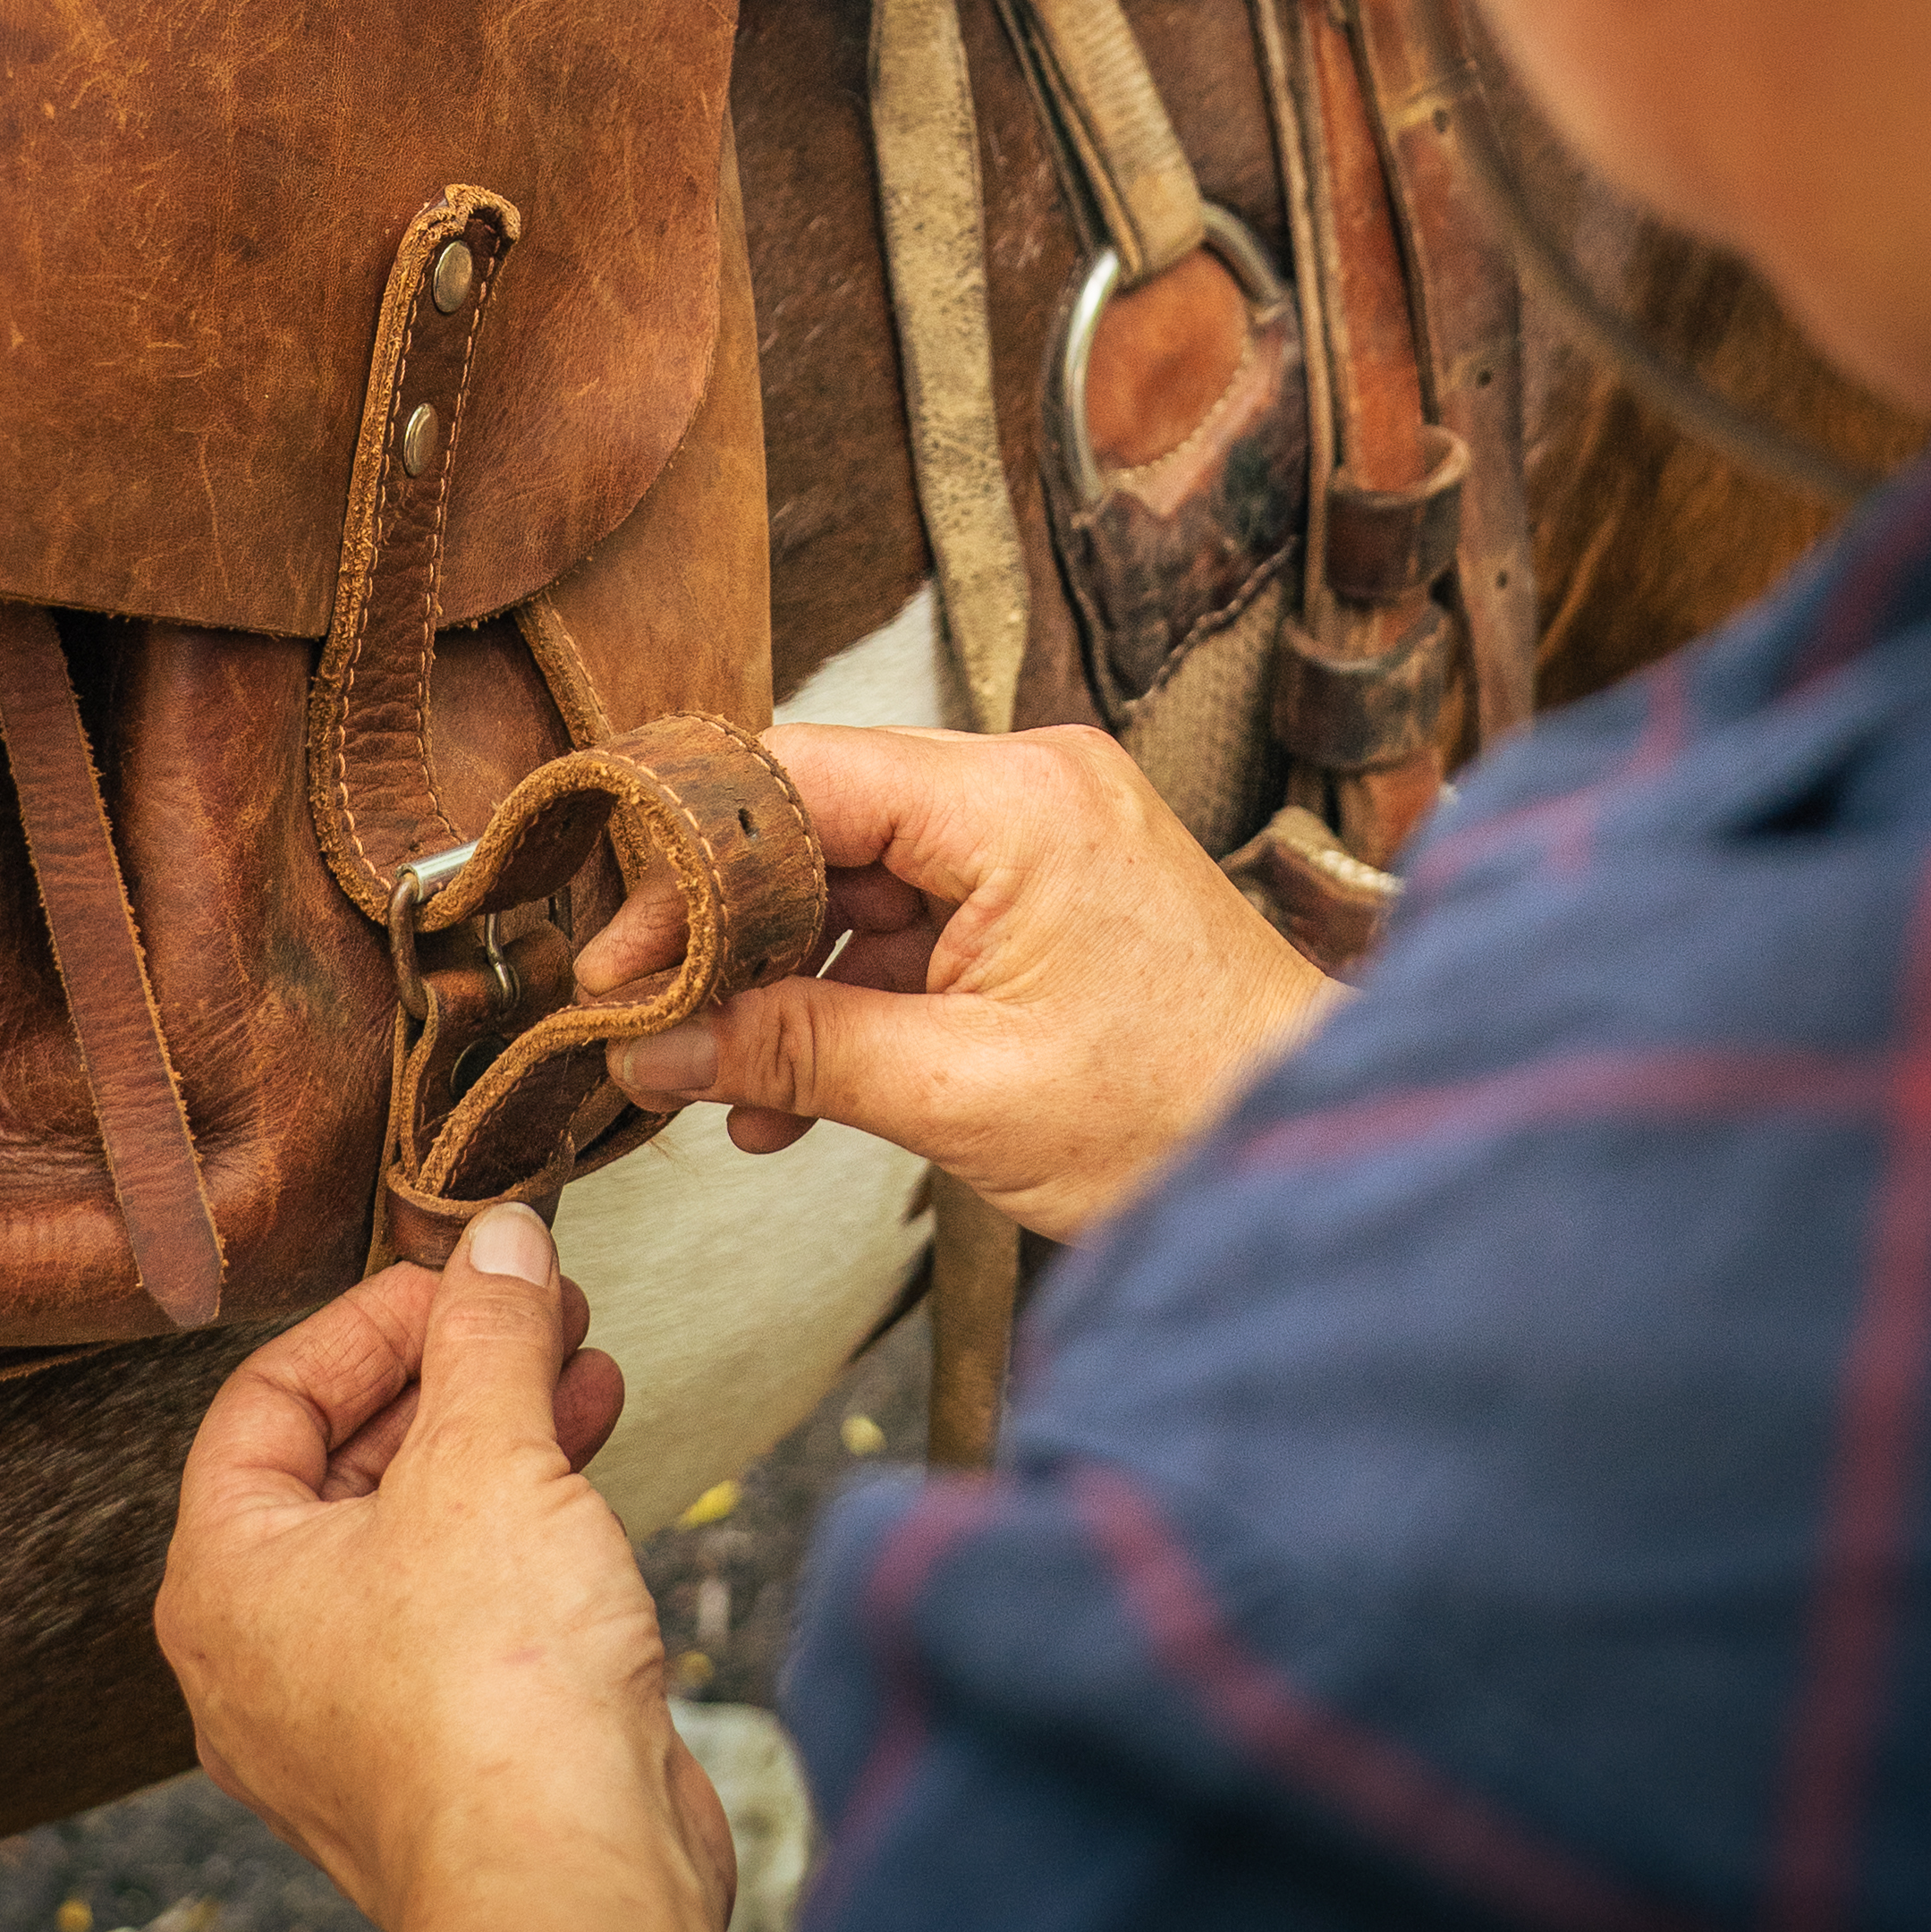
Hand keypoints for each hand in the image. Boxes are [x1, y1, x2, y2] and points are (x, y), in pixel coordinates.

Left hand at [158, 1219, 751, 1931]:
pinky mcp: (439, 1756)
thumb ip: (488, 1336)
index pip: (266, 1401)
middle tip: (535, 1310)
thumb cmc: (492, 1689)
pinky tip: (595, 1470)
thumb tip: (497, 1236)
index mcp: (223, 1583)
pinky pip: (461, 1609)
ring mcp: (350, 1717)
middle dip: (447, 1375)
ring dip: (497, 1441)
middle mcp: (263, 1658)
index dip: (371, 1319)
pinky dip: (520, 1530)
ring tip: (586, 1370)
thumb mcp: (487, 1459)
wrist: (565, 1884)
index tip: (465, 1277)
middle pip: (339, 1467)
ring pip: (411, 1539)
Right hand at [584, 724, 1332, 1238]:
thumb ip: (795, 1052)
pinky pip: (910, 919)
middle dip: (722, 925)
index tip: (615, 944)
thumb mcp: (961, 1095)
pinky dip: (848, 994)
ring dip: (779, 977)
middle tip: (635, 1011)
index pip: (800, 772)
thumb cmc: (1185, 1115)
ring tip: (713, 1079)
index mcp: (1017, 799)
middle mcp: (1028, 785)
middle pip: (819, 818)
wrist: (1315, 1158)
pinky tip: (790, 1093)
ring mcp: (1040, 835)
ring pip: (853, 877)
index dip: (688, 858)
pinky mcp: (1044, 893)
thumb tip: (651, 1046)